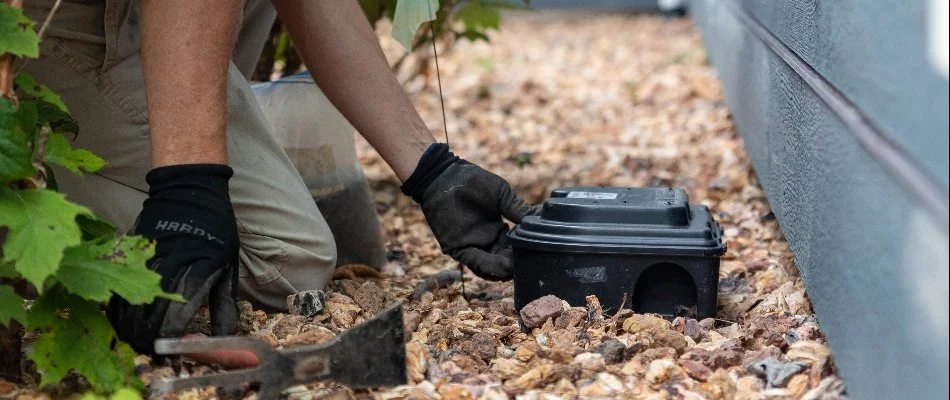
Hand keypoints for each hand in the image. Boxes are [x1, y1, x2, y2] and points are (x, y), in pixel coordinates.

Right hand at [106, 164, 239, 353]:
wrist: (188, 189)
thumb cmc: (215, 229)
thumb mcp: (228, 264)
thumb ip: (223, 304)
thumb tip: (224, 337)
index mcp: (195, 273)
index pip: (175, 321)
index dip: (171, 342)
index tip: (173, 352)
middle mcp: (166, 270)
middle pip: (146, 321)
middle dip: (149, 342)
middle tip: (154, 351)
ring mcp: (143, 261)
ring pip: (127, 309)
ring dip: (130, 330)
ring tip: (139, 340)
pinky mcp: (128, 254)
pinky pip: (115, 290)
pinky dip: (118, 311)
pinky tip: (125, 321)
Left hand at [402, 144, 539, 280]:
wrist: (446, 176)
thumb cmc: (473, 181)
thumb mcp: (503, 195)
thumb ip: (520, 210)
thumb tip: (543, 220)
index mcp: (498, 230)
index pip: (514, 249)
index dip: (525, 253)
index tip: (538, 253)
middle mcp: (486, 241)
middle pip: (504, 262)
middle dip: (516, 265)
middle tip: (529, 264)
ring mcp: (472, 246)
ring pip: (490, 267)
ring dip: (504, 270)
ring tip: (516, 268)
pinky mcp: (458, 249)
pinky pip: (475, 262)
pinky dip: (489, 266)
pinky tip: (503, 265)